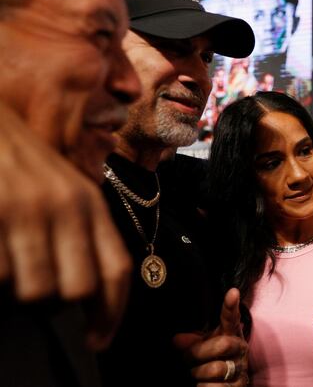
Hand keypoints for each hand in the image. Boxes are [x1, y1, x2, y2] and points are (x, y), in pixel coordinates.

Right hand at [0, 105, 130, 349]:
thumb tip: (88, 289)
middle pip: (78, 288)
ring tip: (9, 259)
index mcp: (88, 201)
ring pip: (35, 290)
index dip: (111, 313)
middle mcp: (65, 206)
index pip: (116, 269)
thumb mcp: (61, 187)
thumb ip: (81, 228)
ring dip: (17, 289)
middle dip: (55, 301)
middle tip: (34, 283)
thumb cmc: (17, 159)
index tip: (97, 338)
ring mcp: (27, 211)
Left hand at [174, 288, 248, 385]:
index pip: (231, 318)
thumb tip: (176, 340)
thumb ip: (190, 342)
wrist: (225, 385)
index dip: (231, 306)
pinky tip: (202, 384)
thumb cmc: (210, 361)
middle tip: (187, 359)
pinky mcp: (239, 386)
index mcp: (230, 334)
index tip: (232, 292)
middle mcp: (240, 349)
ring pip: (217, 368)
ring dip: (199, 373)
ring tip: (195, 374)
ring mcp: (241, 368)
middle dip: (199, 353)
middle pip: (223, 344)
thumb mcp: (199, 349)